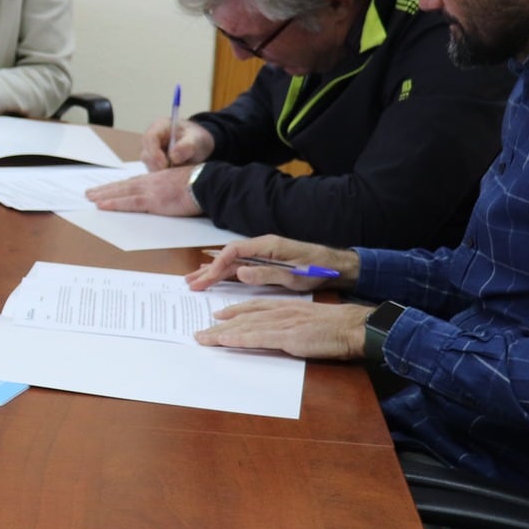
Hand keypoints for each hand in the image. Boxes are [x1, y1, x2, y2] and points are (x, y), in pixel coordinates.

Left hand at [84, 166, 202, 216]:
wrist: (208, 184)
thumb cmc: (200, 185)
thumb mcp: (182, 184)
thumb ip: (170, 189)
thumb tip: (167, 197)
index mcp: (157, 179)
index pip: (133, 182)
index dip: (118, 186)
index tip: (107, 188)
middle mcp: (150, 182)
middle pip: (123, 186)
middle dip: (105, 189)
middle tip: (90, 193)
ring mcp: (150, 190)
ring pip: (121, 192)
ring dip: (104, 195)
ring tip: (90, 198)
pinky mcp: (152, 200)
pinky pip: (128, 202)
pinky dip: (113, 203)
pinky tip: (102, 205)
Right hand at [142, 118, 213, 169]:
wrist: (198, 145)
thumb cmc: (197, 138)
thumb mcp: (197, 139)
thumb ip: (187, 146)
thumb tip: (174, 157)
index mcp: (160, 126)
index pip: (150, 138)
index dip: (155, 152)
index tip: (165, 165)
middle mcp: (151, 139)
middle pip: (146, 154)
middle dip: (158, 165)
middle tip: (173, 173)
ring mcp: (150, 152)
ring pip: (149, 165)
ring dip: (161, 172)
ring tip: (177, 172)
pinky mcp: (153, 163)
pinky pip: (153, 172)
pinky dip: (162, 176)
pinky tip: (174, 175)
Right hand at [185, 236, 359, 292]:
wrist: (337, 266)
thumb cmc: (318, 269)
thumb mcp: (294, 275)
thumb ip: (266, 273)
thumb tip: (239, 272)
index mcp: (267, 245)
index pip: (233, 252)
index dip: (217, 265)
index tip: (206, 280)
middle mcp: (262, 246)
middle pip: (228, 256)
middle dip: (208, 270)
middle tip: (190, 283)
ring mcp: (263, 254)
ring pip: (232, 262)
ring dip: (214, 272)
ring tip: (195, 281)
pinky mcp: (267, 262)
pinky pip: (241, 266)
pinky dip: (226, 274)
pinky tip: (215, 279)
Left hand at [195, 299, 372, 360]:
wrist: (353, 327)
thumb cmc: (336, 326)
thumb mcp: (309, 319)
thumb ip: (292, 323)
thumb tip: (282, 332)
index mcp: (285, 306)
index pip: (253, 306)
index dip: (233, 311)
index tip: (218, 315)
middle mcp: (279, 311)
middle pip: (243, 316)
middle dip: (219, 325)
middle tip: (200, 332)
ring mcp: (282, 323)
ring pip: (244, 327)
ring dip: (220, 333)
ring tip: (202, 338)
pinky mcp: (287, 336)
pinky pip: (256, 337)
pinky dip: (237, 338)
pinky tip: (223, 341)